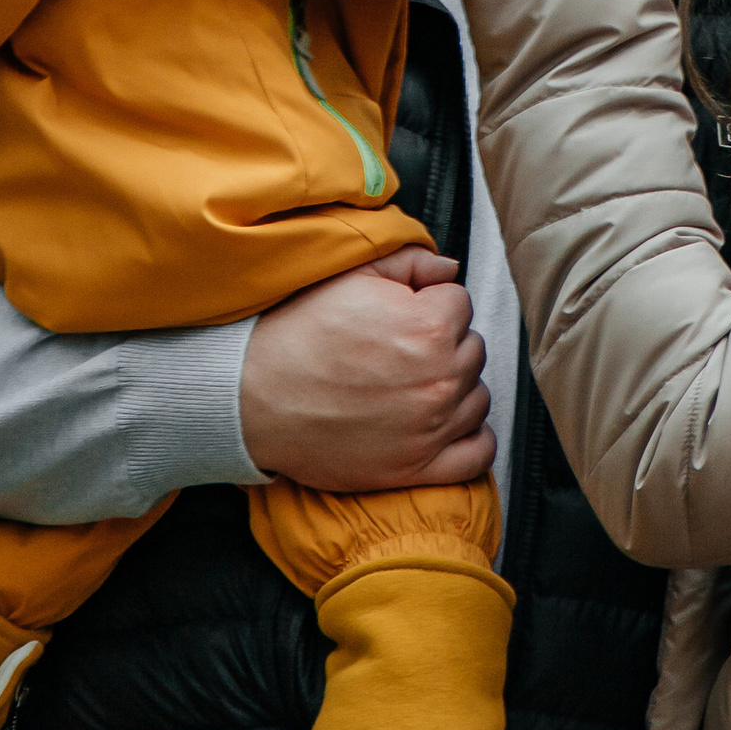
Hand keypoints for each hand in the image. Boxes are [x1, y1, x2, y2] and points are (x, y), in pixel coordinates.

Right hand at [240, 249, 494, 493]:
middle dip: (445, 344)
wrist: (253, 396)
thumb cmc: (298, 334)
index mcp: (429, 326)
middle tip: (402, 350)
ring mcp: (432, 426)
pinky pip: (477, 455)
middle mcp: (439, 378)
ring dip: (456, 388)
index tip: (403, 316)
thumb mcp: (350, 277)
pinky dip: (472, 439)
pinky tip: (448, 425)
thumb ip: (410, 263)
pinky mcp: (418, 466)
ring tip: (413, 384)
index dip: (429, 305)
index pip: (460, 304)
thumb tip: (450, 268)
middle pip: (471, 349)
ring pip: (477, 397)